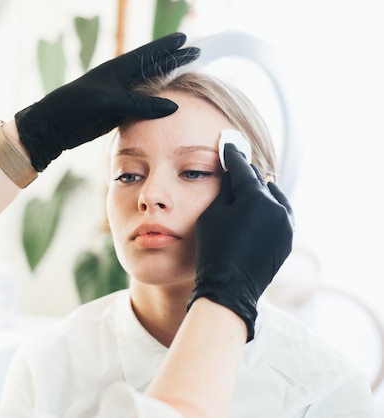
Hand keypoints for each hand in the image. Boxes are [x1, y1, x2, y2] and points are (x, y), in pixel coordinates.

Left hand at [15, 32, 199, 170]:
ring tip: (186, 75)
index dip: (166, 46)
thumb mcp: (109, 101)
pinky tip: (166, 106)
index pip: (147, 55)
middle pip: (153, 68)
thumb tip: (172, 106)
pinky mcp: (116, 114)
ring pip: (149, 88)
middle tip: (195, 52)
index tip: (184, 37)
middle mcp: (120, 81)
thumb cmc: (76, 106)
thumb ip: (140, 103)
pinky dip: (155, 106)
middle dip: (173, 60)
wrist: (53, 126)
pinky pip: (141, 107)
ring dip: (166, 83)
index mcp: (117, 69)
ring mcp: (119, 98)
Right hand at [189, 143, 293, 341]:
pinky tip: (256, 211)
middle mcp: (277, 208)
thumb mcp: (213, 214)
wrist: (229, 287)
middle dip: (246, 175)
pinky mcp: (287, 238)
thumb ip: (226, 190)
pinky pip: (279, 214)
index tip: (228, 143)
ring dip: (260, 192)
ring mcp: (286, 224)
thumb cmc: (213, 249)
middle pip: (260, 182)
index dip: (232, 155)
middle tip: (236, 165)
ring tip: (247, 190)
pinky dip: (268, 209)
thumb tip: (233, 174)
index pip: (242, 169)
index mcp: (256, 198)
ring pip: (273, 197)